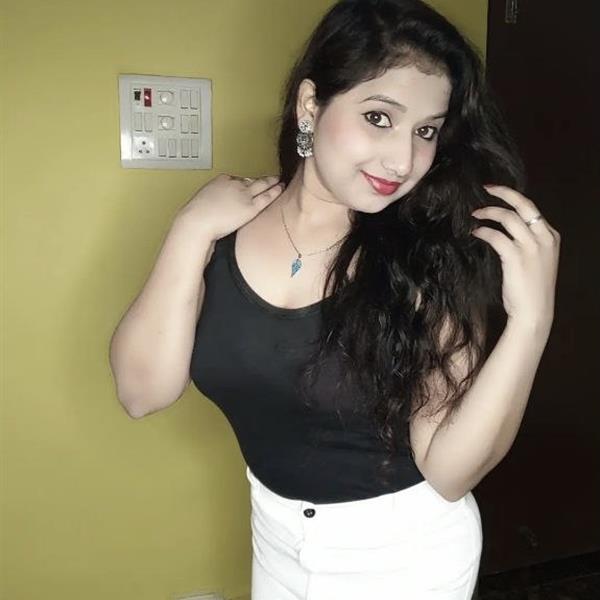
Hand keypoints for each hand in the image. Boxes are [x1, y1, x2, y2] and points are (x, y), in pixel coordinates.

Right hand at [175, 173, 284, 240]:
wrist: (198, 221)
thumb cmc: (196, 216)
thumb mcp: (203, 201)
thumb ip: (213, 200)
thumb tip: (216, 206)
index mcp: (221, 180)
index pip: (236, 180)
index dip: (243, 184)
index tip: (247, 187)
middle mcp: (234, 184)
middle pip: (251, 180)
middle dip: (260, 179)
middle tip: (270, 177)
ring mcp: (244, 194)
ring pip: (261, 185)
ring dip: (271, 182)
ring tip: (279, 180)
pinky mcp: (250, 207)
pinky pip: (266, 197)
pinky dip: (275, 191)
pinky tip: (281, 188)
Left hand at [471, 184, 560, 332]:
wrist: (534, 312)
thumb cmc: (531, 289)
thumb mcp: (535, 260)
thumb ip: (526, 242)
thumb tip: (504, 228)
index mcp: (551, 236)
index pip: (531, 208)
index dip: (512, 197)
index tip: (496, 191)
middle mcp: (544, 238)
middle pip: (523, 204)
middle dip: (503, 192)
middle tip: (485, 188)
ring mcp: (531, 247)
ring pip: (508, 217)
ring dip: (488, 212)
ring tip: (474, 214)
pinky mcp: (516, 257)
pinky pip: (496, 236)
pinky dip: (483, 231)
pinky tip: (475, 233)